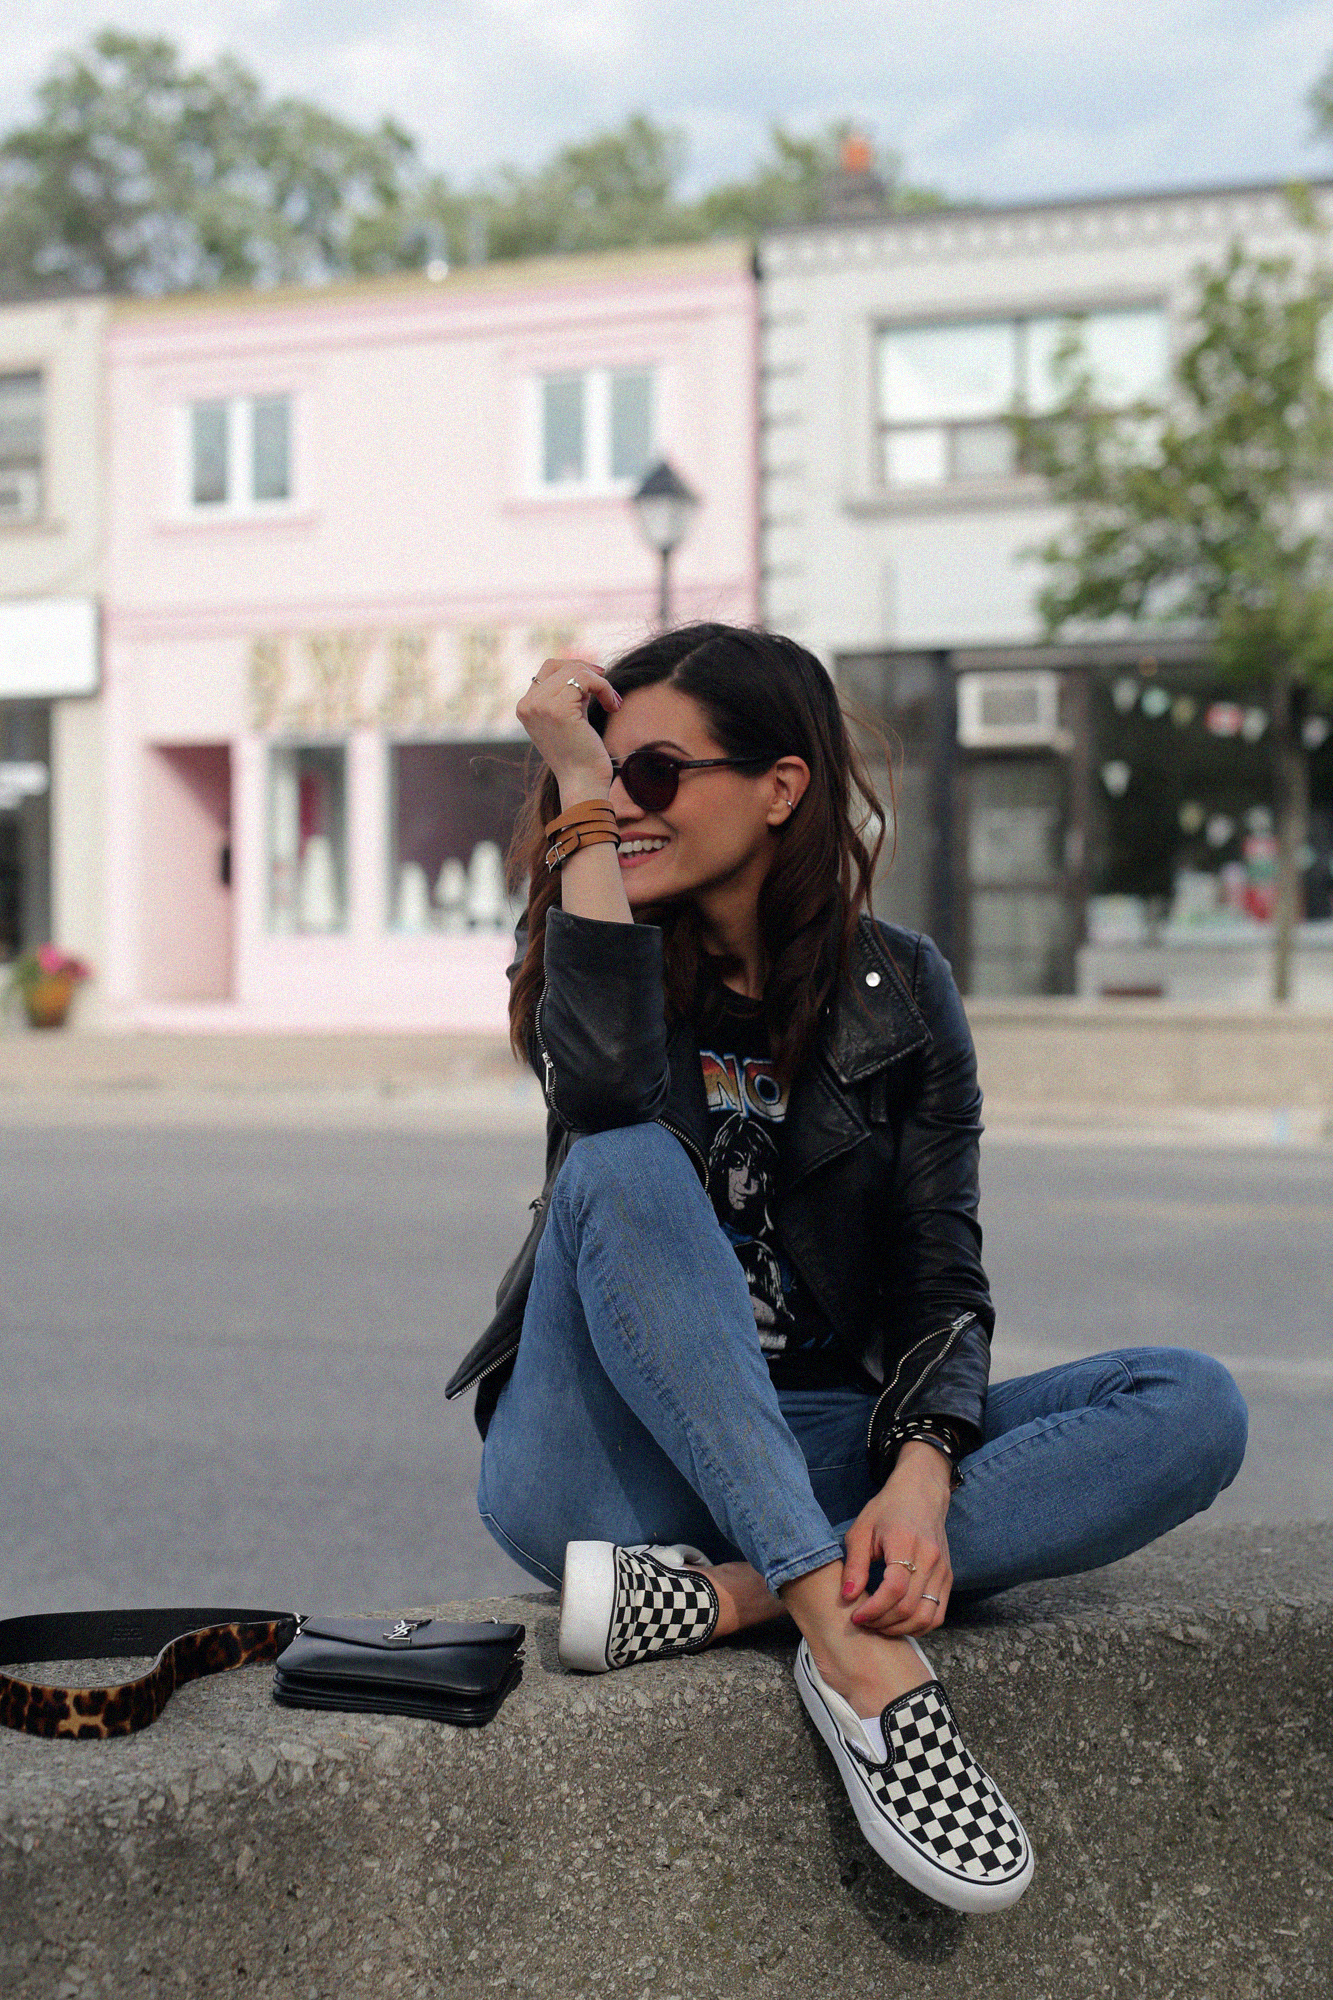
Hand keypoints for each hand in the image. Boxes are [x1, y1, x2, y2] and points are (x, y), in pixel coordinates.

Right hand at [516, 657, 620, 803]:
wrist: (583, 782)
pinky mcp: (558, 708)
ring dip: (600, 683)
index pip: (548, 669)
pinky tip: (613, 706)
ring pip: (575, 671)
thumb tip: (583, 668)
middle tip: (608, 691)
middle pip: (560, 665)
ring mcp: (540, 705)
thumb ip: (567, 695)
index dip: (575, 670)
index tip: (598, 681)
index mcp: (525, 707)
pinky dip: (605, 688)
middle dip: (588, 672)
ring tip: (612, 703)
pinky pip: (586, 679)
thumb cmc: (581, 755)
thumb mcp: (568, 718)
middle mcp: (528, 705)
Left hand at [840, 1442, 952, 1637]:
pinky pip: (937, 1614)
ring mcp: (943, 1570)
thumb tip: (847, 1596)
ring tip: (878, 1625)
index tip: (856, 1615)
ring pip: (926, 1617)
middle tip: (863, 1622)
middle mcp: (930, 1558)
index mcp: (905, 1542)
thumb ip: (855, 1564)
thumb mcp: (861, 1530)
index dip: (874, 1609)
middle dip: (882, 1623)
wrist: (921, 1494)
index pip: (894, 1588)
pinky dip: (918, 1626)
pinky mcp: (948, 1578)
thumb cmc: (887, 1511)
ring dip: (900, 1629)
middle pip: (909, 1607)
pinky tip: (898, 1622)